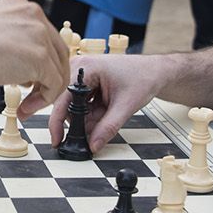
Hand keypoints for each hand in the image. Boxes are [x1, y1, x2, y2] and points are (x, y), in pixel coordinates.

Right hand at [0, 0, 69, 106]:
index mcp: (23, 7)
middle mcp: (36, 17)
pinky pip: (54, 84)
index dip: (39, 62)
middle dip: (46, 78)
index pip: (45, 38)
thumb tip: (19, 65)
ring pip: (58, 70)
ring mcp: (40, 36)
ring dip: (43, 93)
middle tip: (32, 96)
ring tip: (26, 107)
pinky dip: (42, 101)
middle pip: (57, 53)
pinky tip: (25, 108)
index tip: (28, 80)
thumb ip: (10, 42)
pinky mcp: (40, 58)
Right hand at [31, 54, 169, 151]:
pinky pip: (81, 103)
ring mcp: (82, 73)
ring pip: (74, 105)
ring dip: (88, 117)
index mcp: (86, 68)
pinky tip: (105, 109)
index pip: (63, 98)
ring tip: (107, 112)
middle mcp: (80, 67)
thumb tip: (93, 145)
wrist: (155, 71)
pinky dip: (92, 112)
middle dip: (81, 119)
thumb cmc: (143, 78)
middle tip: (97, 125)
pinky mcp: (86, 81)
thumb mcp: (126, 106)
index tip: (57, 140)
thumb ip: (108, 128)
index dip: (57, 122)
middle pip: (66, 102)